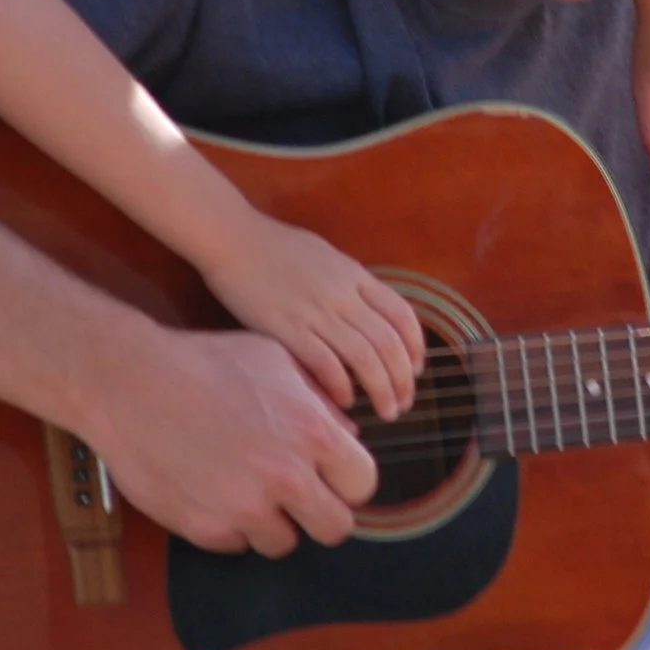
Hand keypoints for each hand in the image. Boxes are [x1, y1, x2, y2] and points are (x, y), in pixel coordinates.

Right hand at [82, 325, 378, 556]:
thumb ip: (319, 403)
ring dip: (271, 522)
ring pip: (282, 542)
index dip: (348, 481)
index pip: (363, 484)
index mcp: (312, 433)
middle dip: (319, 512)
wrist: (130, 382)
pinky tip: (212, 491)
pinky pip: (236, 544)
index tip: (331, 477)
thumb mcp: (275, 362)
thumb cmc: (205, 362)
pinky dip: (229, 526)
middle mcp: (286, 477)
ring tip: (246, 490)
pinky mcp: (205, 528)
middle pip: (334, 528)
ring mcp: (244, 508)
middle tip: (297, 497)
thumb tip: (349, 436)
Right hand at [198, 210, 427, 416]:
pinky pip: (325, 363)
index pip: (402, 315)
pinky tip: (345, 401)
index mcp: (355, 276)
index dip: (415, 347)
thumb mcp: (326, 258)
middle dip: (403, 379)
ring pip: (365, 357)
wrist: (233, 238)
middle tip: (404, 404)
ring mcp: (317, 311)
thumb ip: (349, 285)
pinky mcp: (287, 328)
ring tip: (386, 411)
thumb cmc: (275, 248)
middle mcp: (343, 295)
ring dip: (381, 389)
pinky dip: (341, 386)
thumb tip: (365, 312)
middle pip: (389, 343)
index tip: (415, 370)